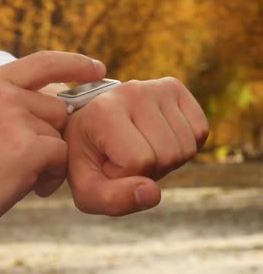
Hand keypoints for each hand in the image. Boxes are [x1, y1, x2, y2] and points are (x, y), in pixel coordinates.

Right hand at [0, 52, 104, 237]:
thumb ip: (4, 104)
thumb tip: (53, 105)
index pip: (43, 62)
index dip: (74, 64)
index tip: (97, 68)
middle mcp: (3, 94)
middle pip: (57, 106)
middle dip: (49, 133)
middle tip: (24, 160)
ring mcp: (16, 119)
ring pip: (59, 135)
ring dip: (48, 157)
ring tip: (17, 174)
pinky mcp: (28, 148)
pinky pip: (61, 157)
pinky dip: (50, 174)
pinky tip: (25, 185)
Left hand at [65, 77, 208, 215]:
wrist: (88, 128)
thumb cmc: (86, 161)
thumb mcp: (87, 190)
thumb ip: (112, 200)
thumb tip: (152, 193)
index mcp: (103, 111)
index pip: (139, 161)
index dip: (125, 175)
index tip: (105, 162)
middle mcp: (132, 91)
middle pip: (168, 154)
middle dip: (148, 169)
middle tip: (123, 157)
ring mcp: (156, 86)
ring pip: (187, 147)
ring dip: (166, 160)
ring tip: (137, 147)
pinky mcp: (175, 87)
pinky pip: (200, 131)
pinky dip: (184, 145)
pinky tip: (157, 139)